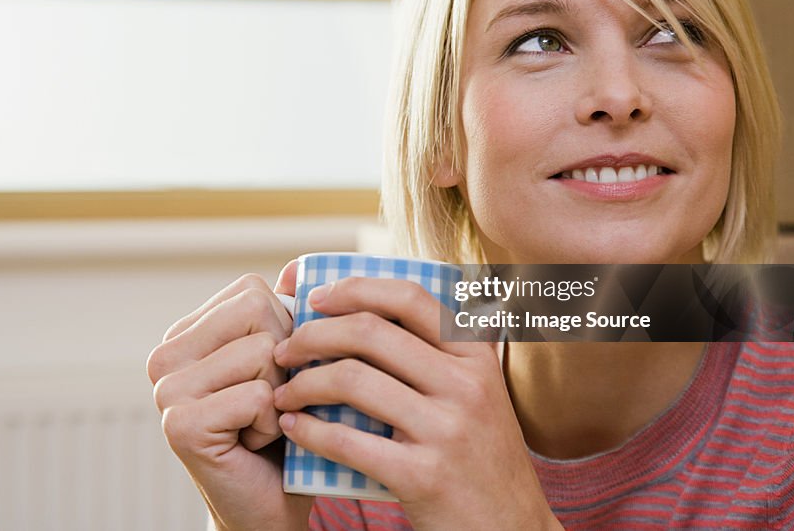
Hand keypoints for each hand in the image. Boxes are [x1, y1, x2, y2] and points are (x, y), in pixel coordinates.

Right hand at [146, 263, 313, 530]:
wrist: (267, 505)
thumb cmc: (282, 429)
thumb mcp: (287, 362)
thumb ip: (287, 313)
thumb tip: (297, 266)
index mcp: (185, 333)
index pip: (253, 291)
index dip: (283, 331)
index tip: (269, 373)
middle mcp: (165, 356)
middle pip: (259, 313)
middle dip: (284, 360)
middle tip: (266, 402)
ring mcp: (166, 390)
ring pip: (263, 353)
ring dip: (280, 395)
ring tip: (259, 423)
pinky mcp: (180, 425)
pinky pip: (259, 396)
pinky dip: (272, 424)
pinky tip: (251, 444)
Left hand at [272, 277, 561, 530]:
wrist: (511, 530)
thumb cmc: (480, 457)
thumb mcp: (476, 394)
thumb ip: (433, 356)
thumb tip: (359, 311)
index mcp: (476, 355)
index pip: (408, 297)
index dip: (354, 288)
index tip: (315, 297)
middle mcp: (466, 384)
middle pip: (370, 332)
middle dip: (312, 335)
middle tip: (284, 350)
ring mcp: (447, 430)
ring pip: (353, 380)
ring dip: (302, 383)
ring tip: (282, 394)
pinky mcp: (425, 476)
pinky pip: (349, 440)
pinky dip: (309, 431)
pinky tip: (292, 428)